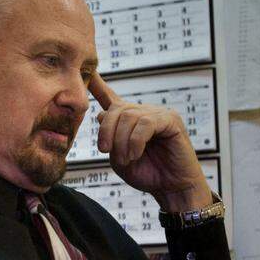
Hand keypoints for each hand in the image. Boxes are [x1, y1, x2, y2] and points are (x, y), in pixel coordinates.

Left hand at [89, 73, 211, 211]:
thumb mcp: (119, 157)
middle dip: (106, 131)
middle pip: (115, 110)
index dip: (98, 86)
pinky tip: (135, 154)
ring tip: (126, 158)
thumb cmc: (146, 174)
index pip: (110, 98)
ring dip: (121, 140)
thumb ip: (109, 138)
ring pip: (129, 117)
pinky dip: (136, 141)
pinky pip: (145, 124)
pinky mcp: (170, 120)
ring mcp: (157, 114)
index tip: (88, 71)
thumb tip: (101, 114)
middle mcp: (142, 113)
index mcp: (128, 122)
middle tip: (105, 151)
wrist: (171, 188)